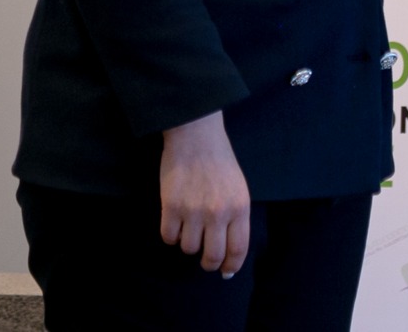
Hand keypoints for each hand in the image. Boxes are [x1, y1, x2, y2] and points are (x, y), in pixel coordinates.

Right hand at [159, 111, 250, 276]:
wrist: (196, 135)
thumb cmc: (219, 161)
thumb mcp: (238, 189)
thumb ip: (235, 217)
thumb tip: (229, 249)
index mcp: (239, 207)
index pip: (238, 249)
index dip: (231, 265)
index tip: (226, 271)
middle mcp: (218, 212)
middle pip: (212, 256)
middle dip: (208, 263)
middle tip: (205, 260)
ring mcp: (193, 211)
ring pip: (187, 248)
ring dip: (187, 244)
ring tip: (189, 228)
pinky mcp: (170, 207)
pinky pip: (168, 237)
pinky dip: (170, 235)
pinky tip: (175, 222)